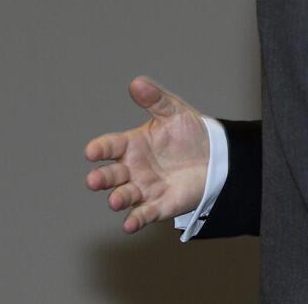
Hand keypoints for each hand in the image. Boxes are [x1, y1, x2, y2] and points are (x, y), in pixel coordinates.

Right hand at [84, 76, 209, 232]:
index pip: (110, 146)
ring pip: (124, 196)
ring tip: (115, 200)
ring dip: (118, 199)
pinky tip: (129, 225)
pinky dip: (135, 220)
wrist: (217, 155)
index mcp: (132, 145)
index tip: (91, 151)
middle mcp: (132, 169)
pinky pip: (143, 214)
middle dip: (101, 178)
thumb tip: (137, 83)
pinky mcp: (158, 205)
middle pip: (111, 175)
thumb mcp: (174, 112)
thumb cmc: (190, 132)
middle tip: (94, 180)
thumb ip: (155, 100)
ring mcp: (144, 188)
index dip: (99, 148)